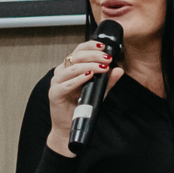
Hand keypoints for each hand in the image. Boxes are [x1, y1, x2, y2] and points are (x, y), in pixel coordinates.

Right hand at [45, 40, 124, 155]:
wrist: (69, 126)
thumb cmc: (81, 107)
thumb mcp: (98, 91)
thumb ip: (108, 80)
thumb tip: (119, 70)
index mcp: (70, 67)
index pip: (79, 50)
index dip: (91, 46)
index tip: (105, 47)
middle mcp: (61, 72)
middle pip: (76, 56)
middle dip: (94, 55)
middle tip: (107, 58)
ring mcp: (56, 82)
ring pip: (72, 68)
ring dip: (89, 66)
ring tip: (102, 67)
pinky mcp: (54, 93)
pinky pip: (66, 84)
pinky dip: (78, 79)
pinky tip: (89, 76)